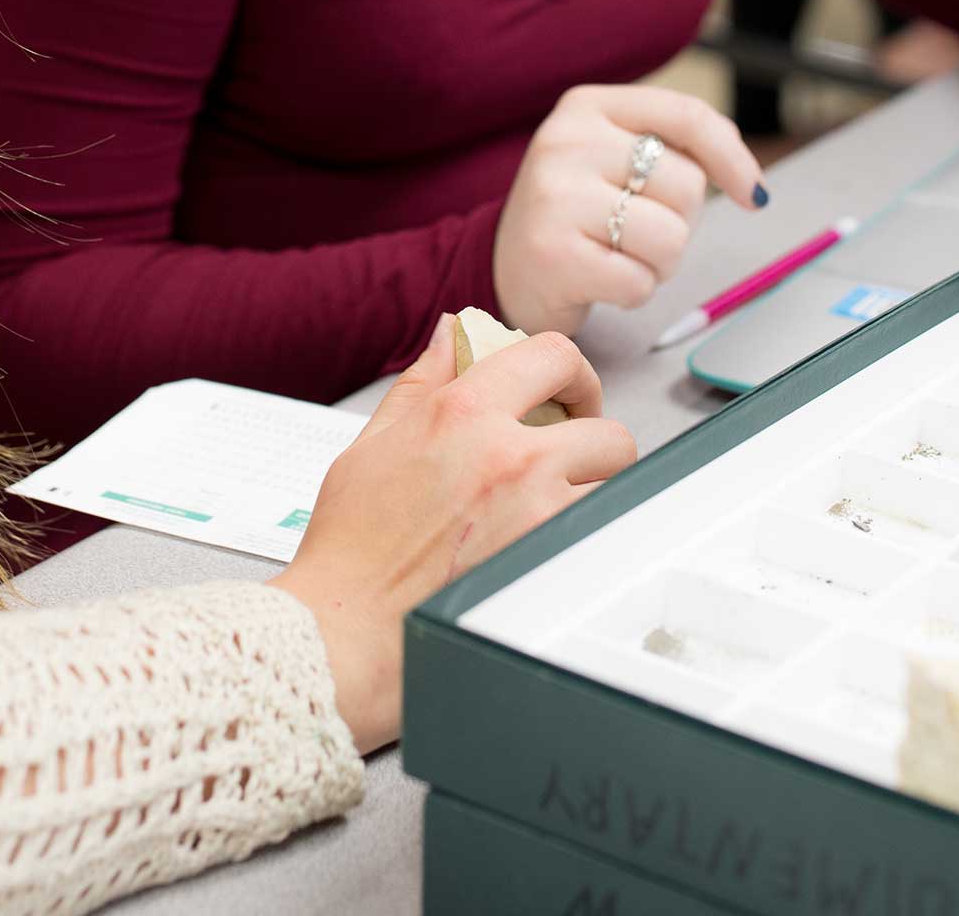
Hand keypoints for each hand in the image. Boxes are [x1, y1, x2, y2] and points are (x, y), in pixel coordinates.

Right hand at [269, 319, 633, 750]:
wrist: (346, 623)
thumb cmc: (350, 542)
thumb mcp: (374, 442)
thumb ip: (423, 382)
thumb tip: (452, 335)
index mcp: (463, 413)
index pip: (553, 356)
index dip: (573, 373)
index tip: (568, 395)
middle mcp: (509, 456)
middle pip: (608, 431)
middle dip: (596, 444)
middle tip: (573, 459)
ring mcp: (534, 513)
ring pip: (612, 491)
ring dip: (592, 496)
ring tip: (556, 507)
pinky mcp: (545, 563)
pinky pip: (595, 538)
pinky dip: (581, 538)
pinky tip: (546, 545)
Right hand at [492, 84, 765, 335]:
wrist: (500, 267)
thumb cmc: (576, 214)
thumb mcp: (612, 158)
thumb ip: (674, 150)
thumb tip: (750, 184)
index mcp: (587, 106)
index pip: (686, 116)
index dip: (732, 157)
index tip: (752, 196)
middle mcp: (567, 142)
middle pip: (687, 184)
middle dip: (680, 220)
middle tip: (637, 231)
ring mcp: (555, 197)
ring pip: (671, 237)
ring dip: (660, 262)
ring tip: (621, 256)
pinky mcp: (553, 255)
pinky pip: (639, 281)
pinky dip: (634, 291)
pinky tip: (600, 280)